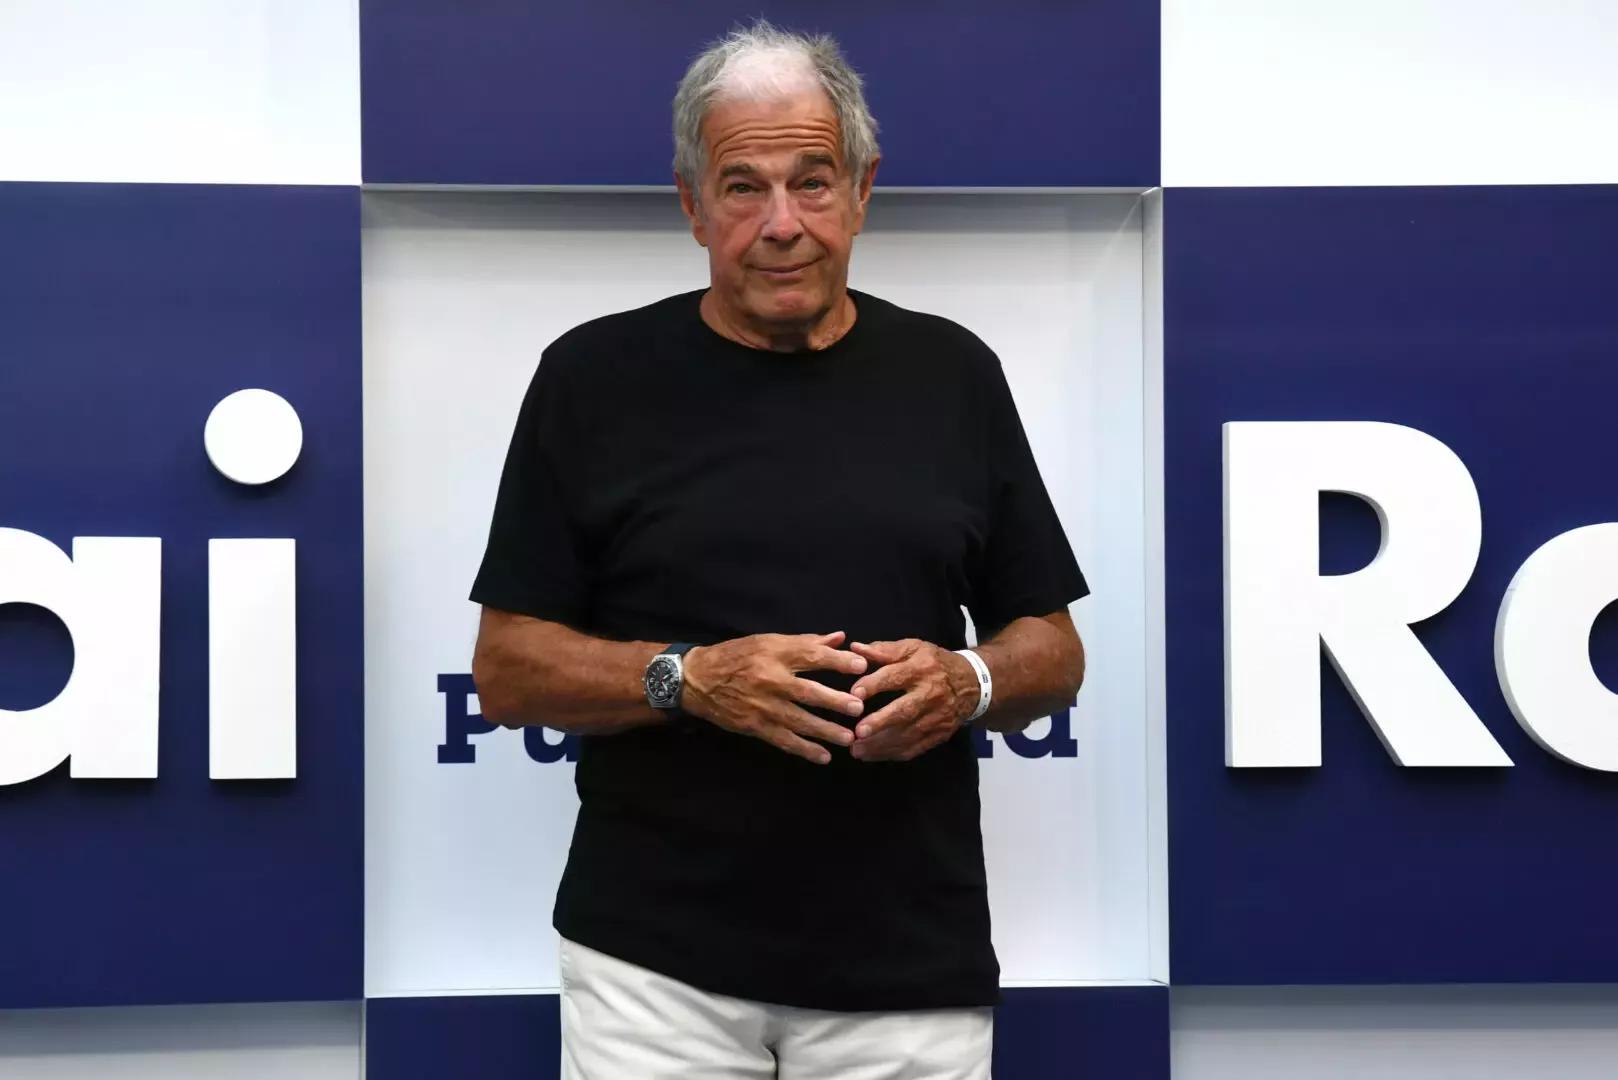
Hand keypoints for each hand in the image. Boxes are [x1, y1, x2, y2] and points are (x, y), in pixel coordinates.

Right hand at [681, 631, 867, 763]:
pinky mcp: (754, 726)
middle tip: (858, 708)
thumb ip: (806, 642)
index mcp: (775, 653)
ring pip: (798, 720)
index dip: (837, 661)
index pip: (811, 655)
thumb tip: (840, 638)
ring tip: (848, 737)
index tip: (861, 666)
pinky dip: (804, 749)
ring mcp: (762, 706)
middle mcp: (769, 679)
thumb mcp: (768, 641)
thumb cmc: (737, 656)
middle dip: (834, 701)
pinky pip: (783, 740)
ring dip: (825, 730)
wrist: (698, 679)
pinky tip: (823, 757)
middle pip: (807, 691)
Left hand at [847, 639, 978, 761]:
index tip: (854, 693)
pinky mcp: (940, 734)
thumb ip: (884, 650)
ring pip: (908, 734)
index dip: (875, 684)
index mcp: (922, 668)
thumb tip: (855, 648)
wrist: (972, 684)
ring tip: (856, 749)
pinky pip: (915, 748)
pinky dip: (892, 753)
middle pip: (905, 710)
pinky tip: (872, 755)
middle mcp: (931, 694)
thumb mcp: (913, 648)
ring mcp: (937, 717)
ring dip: (881, 744)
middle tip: (858, 731)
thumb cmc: (934, 663)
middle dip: (881, 722)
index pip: (896, 676)